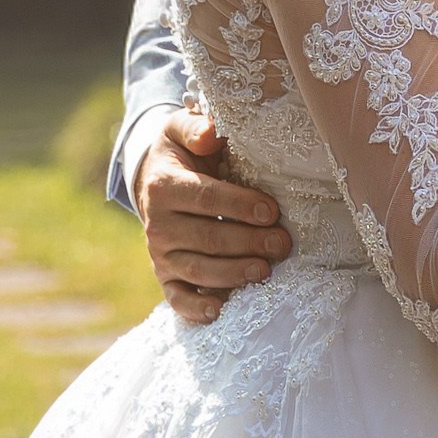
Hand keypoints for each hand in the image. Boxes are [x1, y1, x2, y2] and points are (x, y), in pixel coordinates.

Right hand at [132, 109, 290, 324]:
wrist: (154, 180)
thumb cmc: (182, 153)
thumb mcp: (182, 129)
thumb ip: (196, 126)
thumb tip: (211, 133)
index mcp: (164, 185)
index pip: (206, 197)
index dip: (240, 206)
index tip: (272, 211)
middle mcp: (157, 223)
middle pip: (208, 238)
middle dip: (248, 243)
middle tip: (283, 244)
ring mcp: (160, 254)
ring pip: (198, 270)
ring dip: (234, 274)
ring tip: (265, 271)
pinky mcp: (165, 276)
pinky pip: (178, 299)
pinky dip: (198, 309)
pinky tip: (221, 311)